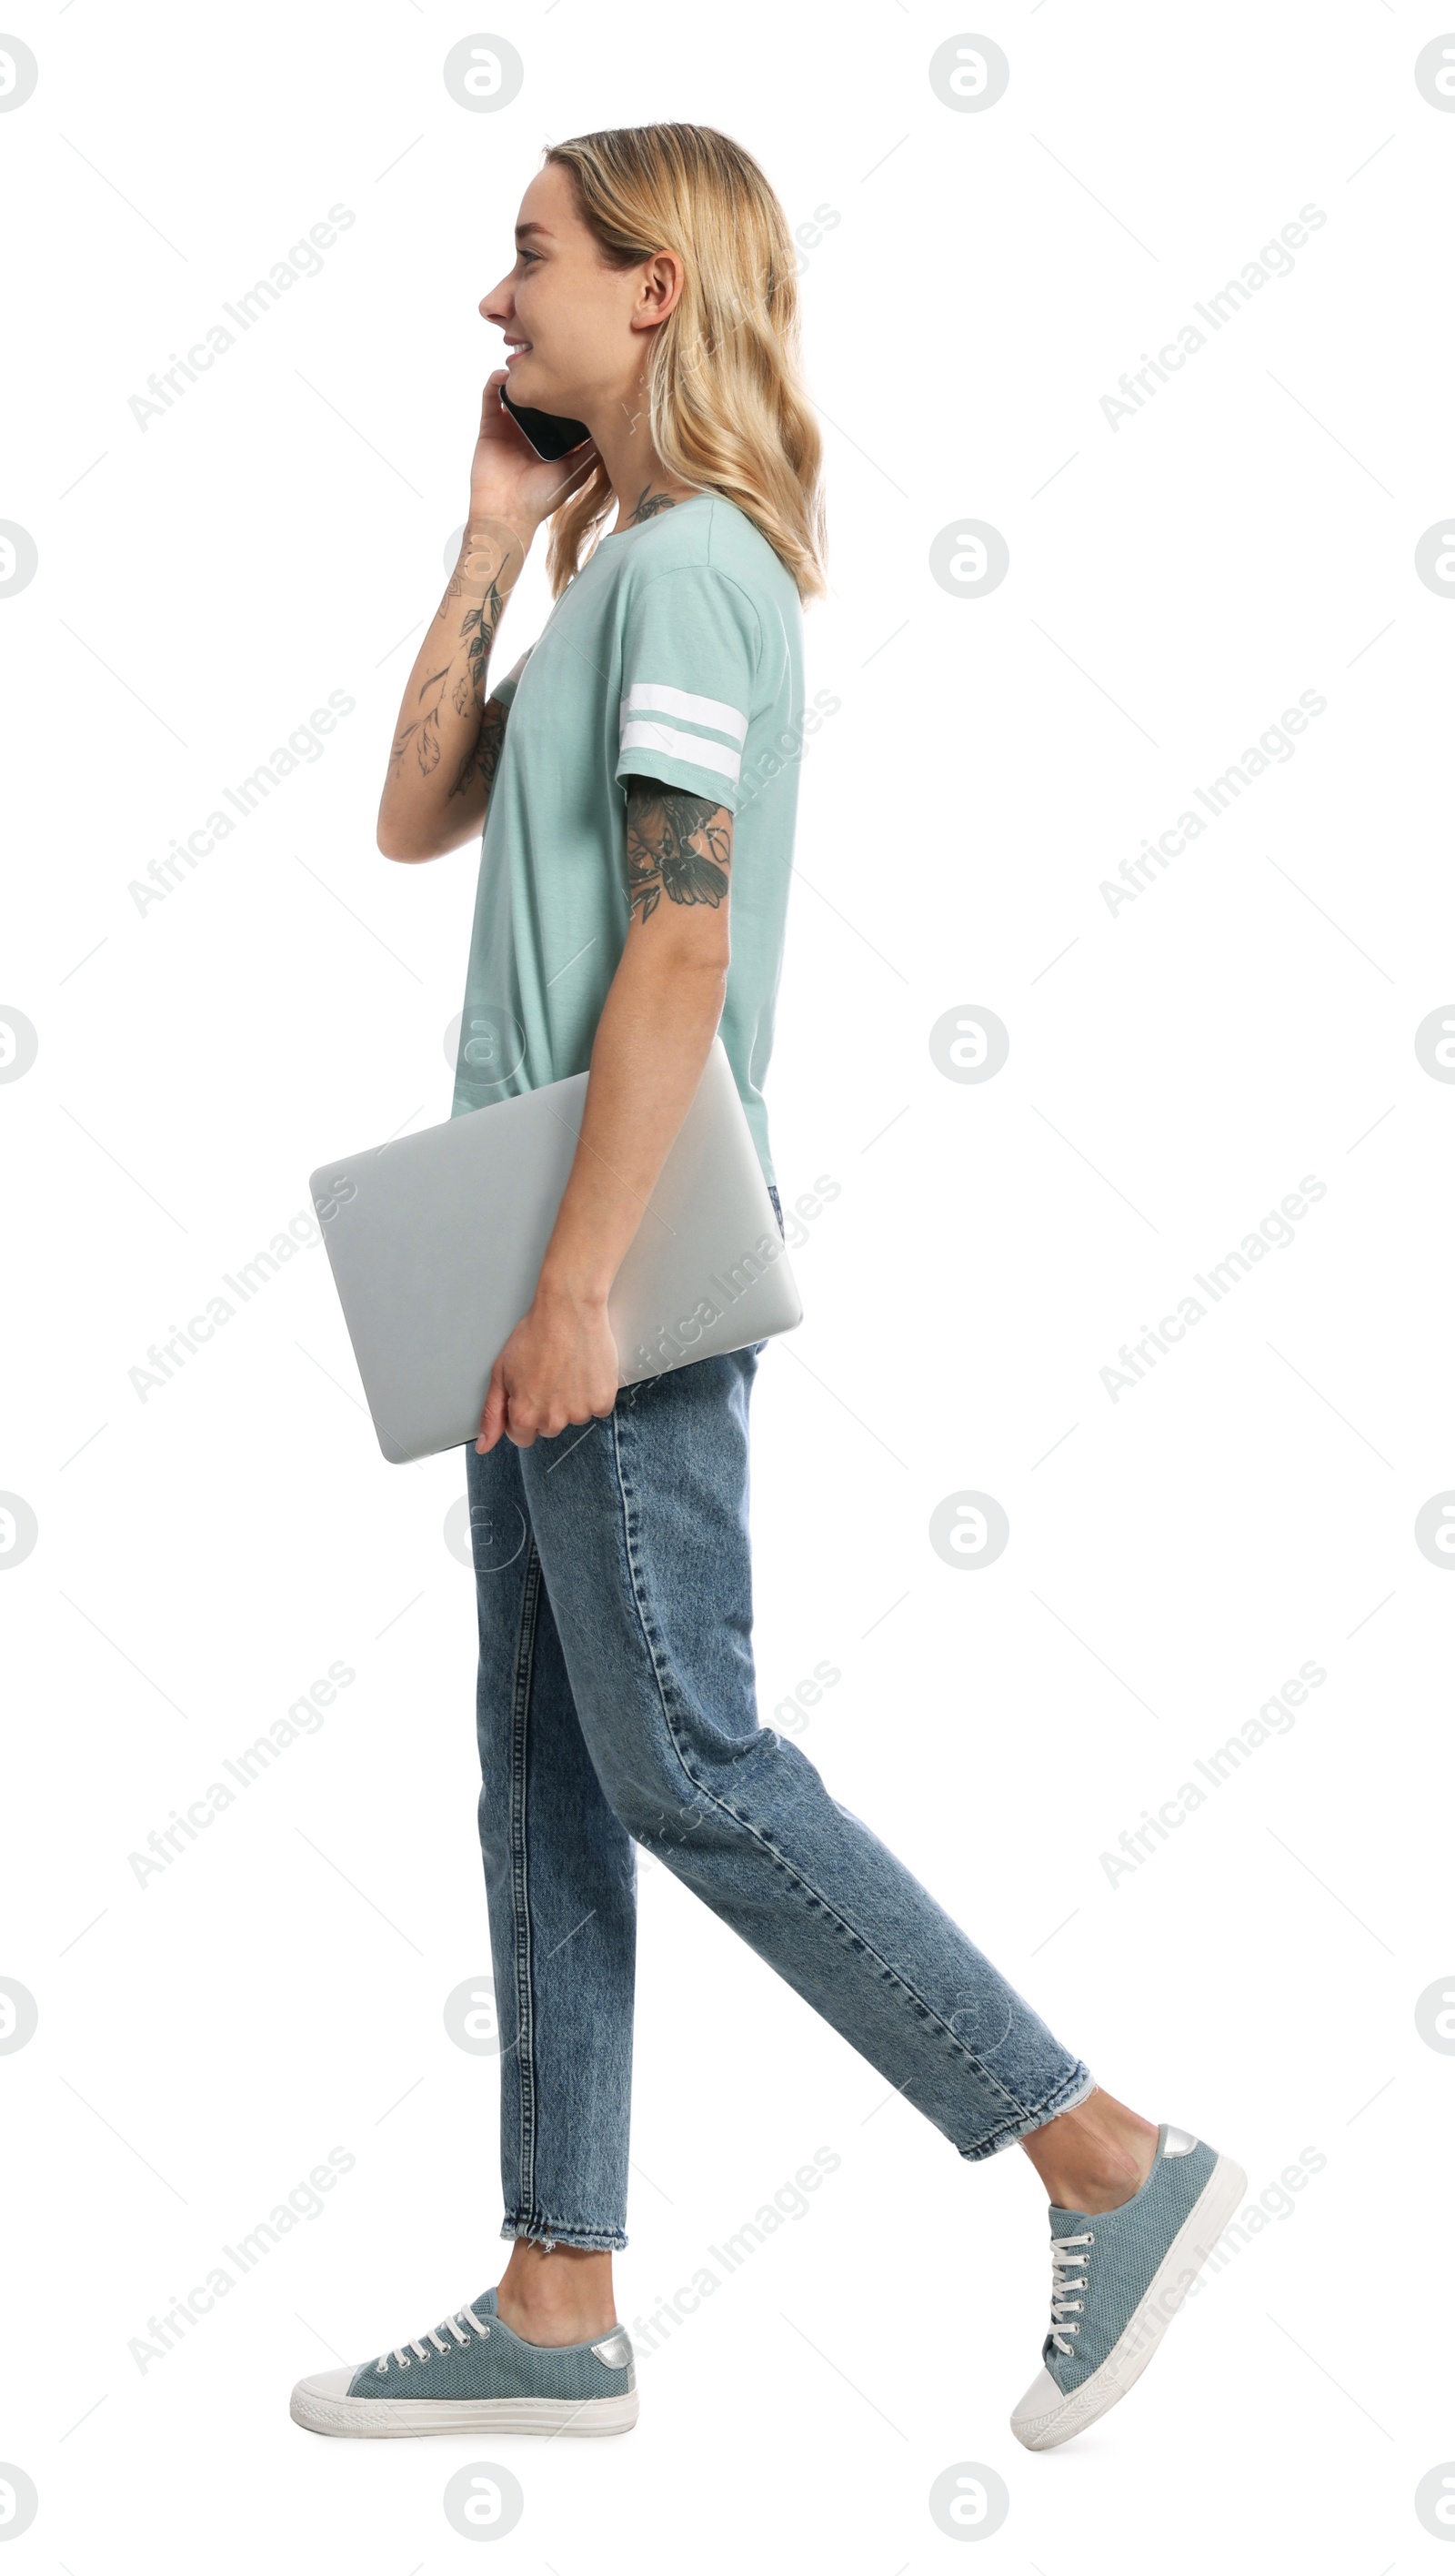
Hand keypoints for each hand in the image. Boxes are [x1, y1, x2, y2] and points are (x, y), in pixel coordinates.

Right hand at [468, 367, 597, 539]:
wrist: (508, 514)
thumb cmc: (542, 499)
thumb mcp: (576, 471)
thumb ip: (591, 450)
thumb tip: (613, 426)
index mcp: (552, 438)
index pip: (560, 406)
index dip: (567, 389)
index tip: (577, 370)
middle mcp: (532, 430)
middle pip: (538, 394)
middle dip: (542, 376)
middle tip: (551, 358)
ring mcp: (510, 426)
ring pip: (515, 391)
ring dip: (519, 374)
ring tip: (526, 361)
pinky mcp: (490, 427)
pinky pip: (490, 398)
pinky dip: (495, 383)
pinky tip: (504, 377)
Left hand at [476, 1281, 619, 1451]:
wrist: (569, 1311)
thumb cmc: (535, 1335)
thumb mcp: (501, 1372)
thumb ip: (492, 1414)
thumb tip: (485, 1446)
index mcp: (524, 1415)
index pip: (522, 1437)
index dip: (522, 1414)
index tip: (529, 1393)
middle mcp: (552, 1420)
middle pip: (548, 1428)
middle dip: (547, 1408)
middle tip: (549, 1376)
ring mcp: (579, 1412)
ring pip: (574, 1418)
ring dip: (571, 1401)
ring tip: (567, 1370)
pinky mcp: (602, 1401)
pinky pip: (597, 1409)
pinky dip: (592, 1394)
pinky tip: (584, 1372)